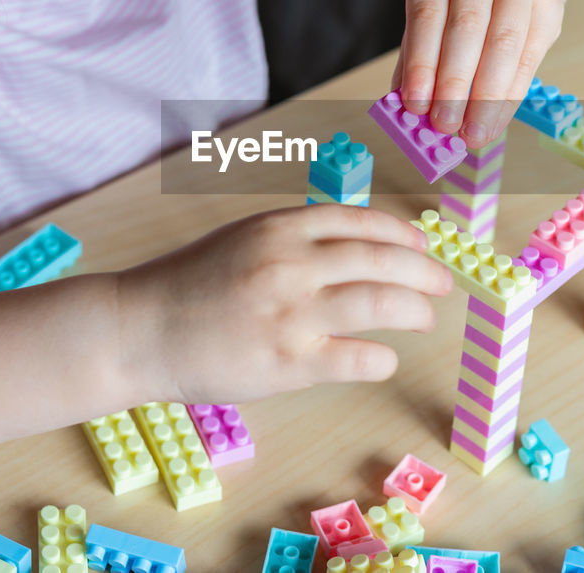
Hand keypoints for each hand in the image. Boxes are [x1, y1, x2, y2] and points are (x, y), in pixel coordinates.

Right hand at [115, 204, 452, 404]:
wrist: (140, 329)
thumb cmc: (190, 285)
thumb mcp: (243, 238)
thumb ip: (295, 238)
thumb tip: (357, 246)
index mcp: (280, 227)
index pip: (362, 221)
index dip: (402, 235)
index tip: (422, 248)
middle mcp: (289, 263)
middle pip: (381, 259)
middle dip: (423, 272)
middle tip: (442, 284)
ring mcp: (290, 313)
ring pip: (379, 303)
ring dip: (414, 310)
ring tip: (424, 318)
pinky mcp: (287, 361)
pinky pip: (356, 357)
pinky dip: (381, 357)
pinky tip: (383, 358)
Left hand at [392, 0, 565, 147]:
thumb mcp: (428, 4)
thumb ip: (414, 51)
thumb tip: (405, 107)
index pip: (428, 10)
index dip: (420, 61)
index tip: (413, 105)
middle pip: (468, 25)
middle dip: (454, 83)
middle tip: (443, 125)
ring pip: (505, 42)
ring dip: (487, 96)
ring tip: (471, 133)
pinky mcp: (551, 0)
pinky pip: (530, 56)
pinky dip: (510, 96)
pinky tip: (494, 121)